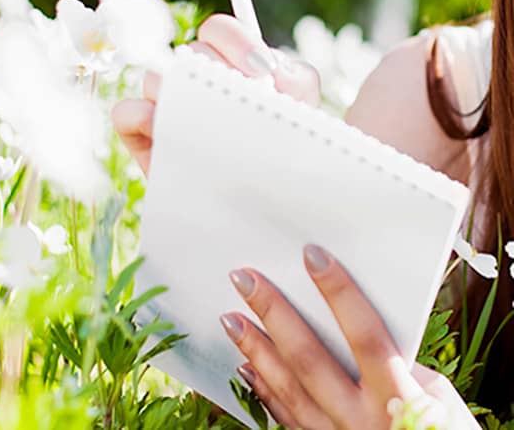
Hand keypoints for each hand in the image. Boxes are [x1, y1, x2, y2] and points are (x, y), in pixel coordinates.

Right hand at [112, 14, 320, 175]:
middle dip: (217, 73)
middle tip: (238, 106)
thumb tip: (268, 70)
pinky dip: (138, 116)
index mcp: (230, 64)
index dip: (237, 43)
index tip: (261, 73)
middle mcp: (194, 79)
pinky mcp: (143, 137)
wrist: (264, 204)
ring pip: (154, 77)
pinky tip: (164, 132)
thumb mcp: (301, 112)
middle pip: (190, 51)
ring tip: (208, 128)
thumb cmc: (279, 153)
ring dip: (180, 94)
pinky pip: (126, 113)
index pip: (219, 31)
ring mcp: (166, 106)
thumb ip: (296, 81)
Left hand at [221, 245, 477, 429]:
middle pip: (310, 359)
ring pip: (287, 389)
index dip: (340, 293)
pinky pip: (285, 418)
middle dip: (274, 314)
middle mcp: (362, 421)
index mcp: (399, 398)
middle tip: (244, 279)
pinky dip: (264, 390)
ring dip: (255, 350)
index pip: (366, 336)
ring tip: (231, 318)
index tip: (313, 256)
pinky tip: (245, 365)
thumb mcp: (438, 397)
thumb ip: (395, 361)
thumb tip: (351, 323)